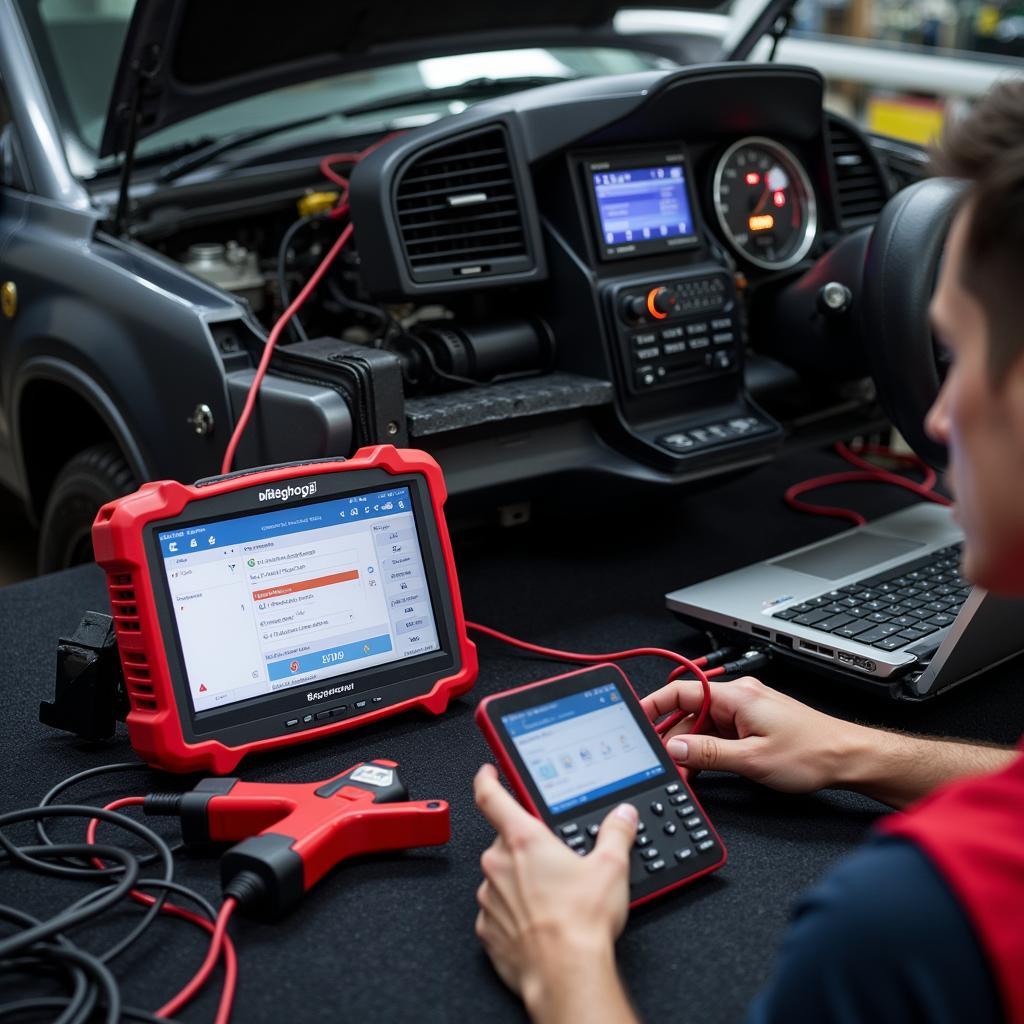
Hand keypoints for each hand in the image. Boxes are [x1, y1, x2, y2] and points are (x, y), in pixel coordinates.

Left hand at [473, 764, 637, 1015]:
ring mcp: (489, 898)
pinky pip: (498, 912)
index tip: (488, 772)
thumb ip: (616, 833)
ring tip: (553, 898)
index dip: (488, 779)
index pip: (491, 796)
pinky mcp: (487, 930)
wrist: (565, 974)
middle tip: (554, 862)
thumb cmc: (580, 923)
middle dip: (527, 848)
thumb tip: (622, 816)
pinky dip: (515, 913)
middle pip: (506, 842)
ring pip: (502, 877)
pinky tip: (540, 922)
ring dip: (521, 881)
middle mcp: (498, 864)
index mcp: (523, 840)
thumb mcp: (611, 868)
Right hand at [642, 676, 859, 793]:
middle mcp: (740, 698)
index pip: (682, 691)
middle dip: (673, 737)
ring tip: (683, 773)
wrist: (849, 758)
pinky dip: (708, 750)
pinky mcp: (754, 726)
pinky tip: (702, 769)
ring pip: (704, 726)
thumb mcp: (752, 760)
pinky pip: (720, 734)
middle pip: (690, 711)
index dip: (654, 704)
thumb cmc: (812, 753)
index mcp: (737, 696)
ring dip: (691, 748)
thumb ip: (708, 753)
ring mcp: (747, 712)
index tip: (636, 719)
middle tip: (660, 761)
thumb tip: (674, 747)